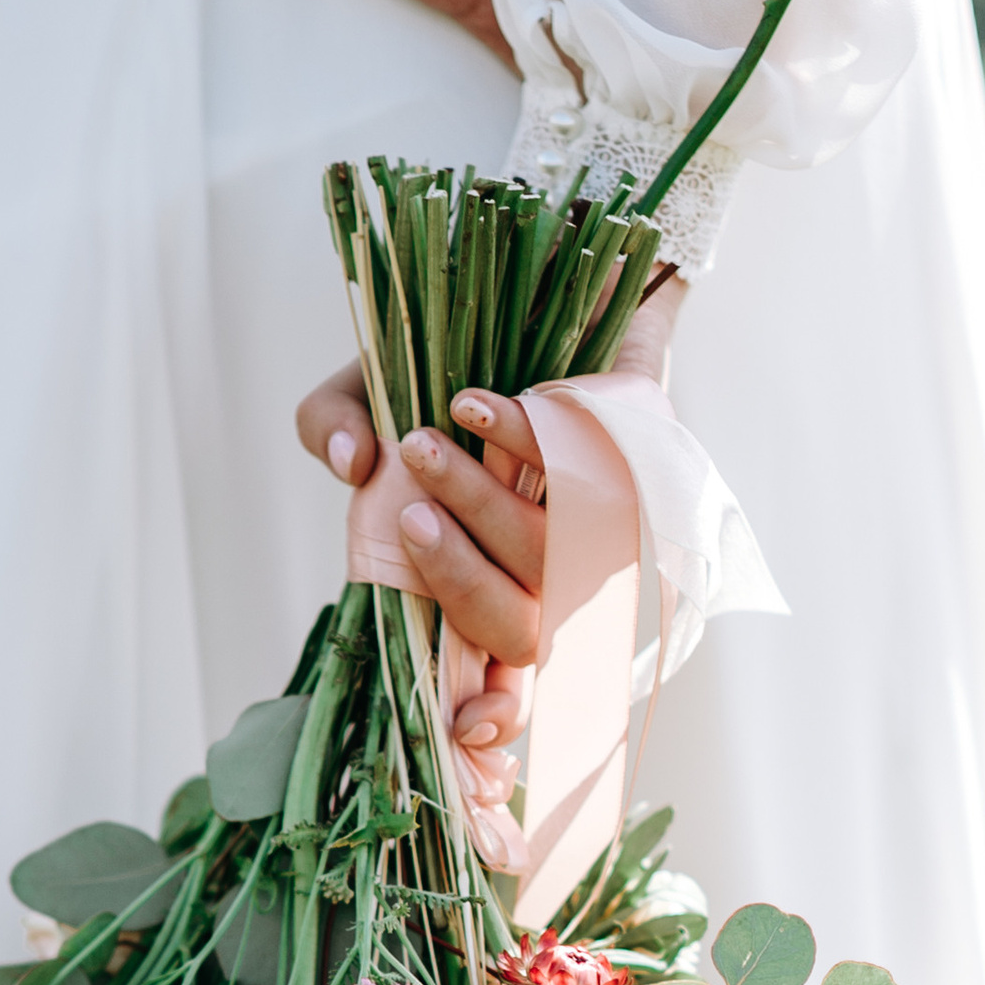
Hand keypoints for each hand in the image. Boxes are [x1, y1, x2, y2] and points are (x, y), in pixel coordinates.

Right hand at [294, 279, 685, 751]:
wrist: (544, 260)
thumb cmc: (445, 358)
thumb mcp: (365, 393)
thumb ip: (332, 427)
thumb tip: (352, 463)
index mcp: (487, 585)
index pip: (505, 689)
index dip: (492, 724)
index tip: (476, 725)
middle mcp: (553, 570)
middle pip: (522, 630)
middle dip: (458, 575)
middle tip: (408, 511)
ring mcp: (610, 523)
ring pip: (556, 555)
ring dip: (482, 502)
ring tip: (433, 435)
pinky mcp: (652, 459)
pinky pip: (593, 475)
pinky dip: (528, 441)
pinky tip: (483, 406)